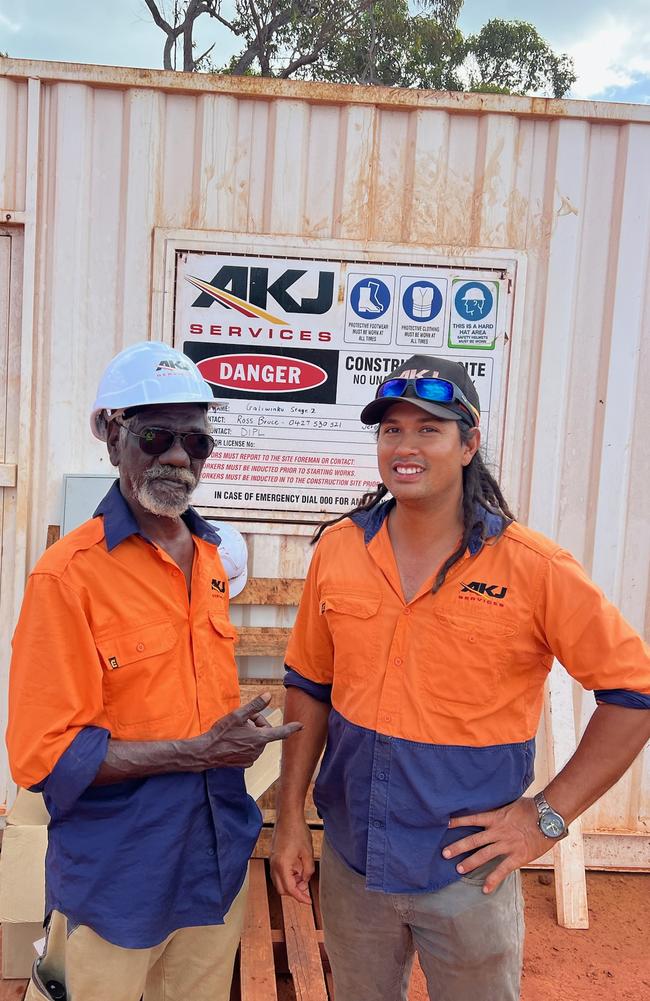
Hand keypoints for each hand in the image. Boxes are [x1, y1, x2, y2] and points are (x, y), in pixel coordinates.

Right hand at [195, 693, 302, 768]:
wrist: (206, 752)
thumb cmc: (221, 733)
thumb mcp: (237, 715)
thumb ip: (255, 706)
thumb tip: (268, 695)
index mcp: (260, 738)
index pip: (281, 732)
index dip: (292, 728)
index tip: (301, 726)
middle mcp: (259, 750)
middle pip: (264, 732)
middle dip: (256, 724)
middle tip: (242, 721)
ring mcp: (252, 758)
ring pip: (257, 741)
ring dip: (250, 734)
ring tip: (235, 733)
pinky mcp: (245, 763)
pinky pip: (251, 750)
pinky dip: (245, 744)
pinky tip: (233, 742)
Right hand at [270, 815, 314, 904]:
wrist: (288, 817)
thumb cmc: (298, 832)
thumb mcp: (308, 853)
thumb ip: (308, 870)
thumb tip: (305, 881)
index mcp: (282, 865)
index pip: (290, 889)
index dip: (300, 897)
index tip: (308, 901)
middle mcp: (274, 865)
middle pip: (282, 889)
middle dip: (295, 892)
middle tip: (307, 890)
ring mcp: (272, 861)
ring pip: (279, 882)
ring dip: (291, 884)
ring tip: (303, 877)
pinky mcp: (273, 857)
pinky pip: (278, 873)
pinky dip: (287, 876)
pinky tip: (297, 870)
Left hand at [443, 797, 557, 893]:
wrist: (549, 816)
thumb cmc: (532, 807)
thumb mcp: (512, 804)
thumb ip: (500, 809)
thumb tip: (492, 806)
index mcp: (496, 817)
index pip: (473, 818)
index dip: (459, 821)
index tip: (445, 824)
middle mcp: (498, 831)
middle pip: (474, 840)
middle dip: (458, 847)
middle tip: (444, 854)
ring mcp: (507, 844)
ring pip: (484, 855)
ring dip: (470, 863)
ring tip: (458, 870)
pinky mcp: (518, 856)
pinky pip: (502, 870)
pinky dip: (493, 880)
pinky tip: (485, 889)